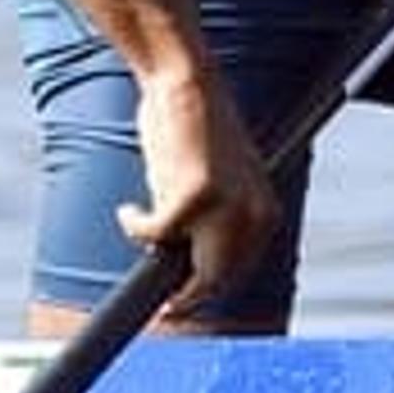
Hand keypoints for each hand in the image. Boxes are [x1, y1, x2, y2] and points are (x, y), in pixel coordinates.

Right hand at [117, 66, 279, 324]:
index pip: (240, 271)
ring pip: (191, 270)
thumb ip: (218, 220)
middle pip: (218, 281)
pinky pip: (152, 233)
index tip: (182, 299)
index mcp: (266, 211)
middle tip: (164, 309)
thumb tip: (189, 262)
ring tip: (142, 239)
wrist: (190, 83)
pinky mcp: (192, 198)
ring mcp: (225, 209)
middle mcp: (253, 215)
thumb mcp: (223, 181)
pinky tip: (128, 209)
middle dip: (189, 299)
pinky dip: (135, 224)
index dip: (209, 289)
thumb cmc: (199, 130)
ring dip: (163, 263)